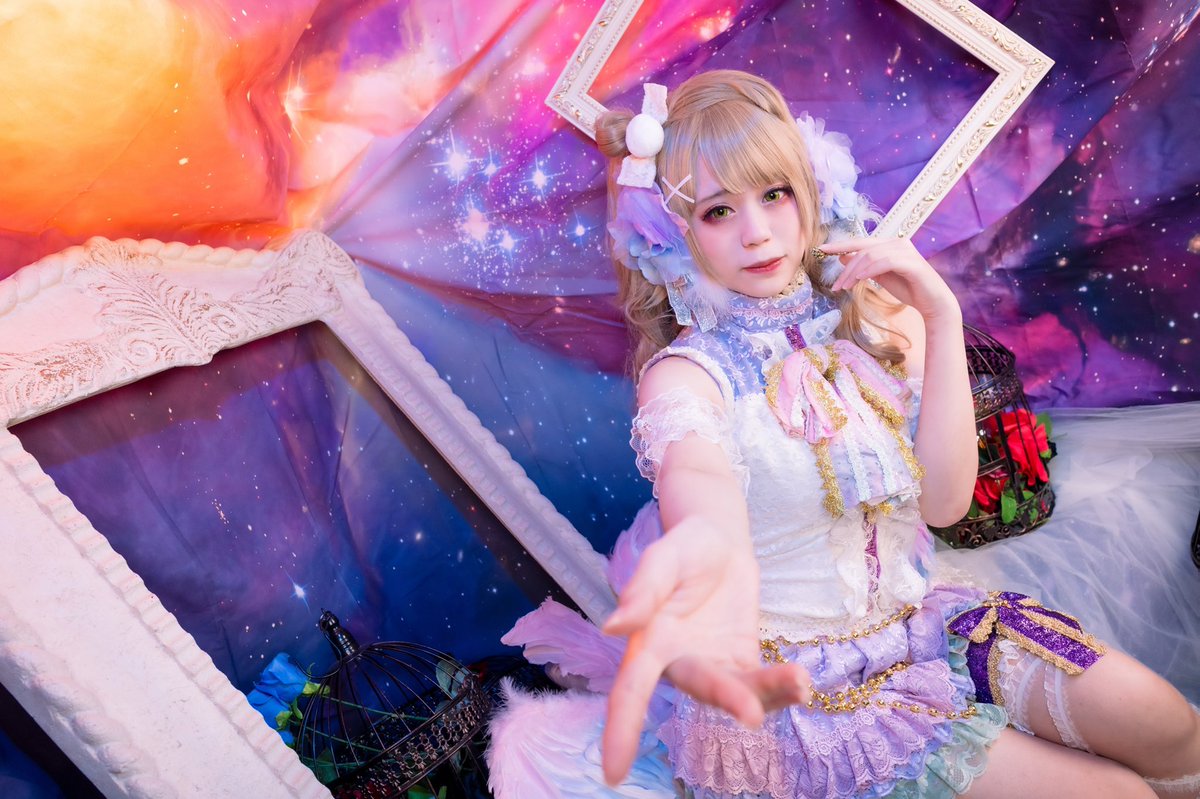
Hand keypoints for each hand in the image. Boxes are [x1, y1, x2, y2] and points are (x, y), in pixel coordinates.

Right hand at [600, 517, 810, 785]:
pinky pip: (761, 683)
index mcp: (649, 642)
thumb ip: (642, 591)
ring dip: (767, 695)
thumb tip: (613, 627)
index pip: (628, 691)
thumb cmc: (682, 549)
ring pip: (737, 693)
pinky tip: (803, 682)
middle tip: (752, 714)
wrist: (718, 540)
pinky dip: (782, 687)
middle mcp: (680, 663)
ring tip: (799, 683)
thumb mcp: (662, 558)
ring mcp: (714, 666)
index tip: (612, 774)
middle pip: (700, 690)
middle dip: (727, 701)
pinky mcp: (743, 661)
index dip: (620, 731)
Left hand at [822, 237, 959, 320]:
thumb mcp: (879, 276)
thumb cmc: (908, 289)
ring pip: (870, 256)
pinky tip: (859, 280)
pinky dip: (869, 270)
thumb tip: (843, 258)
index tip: (821, 250)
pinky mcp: (911, 262)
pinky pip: (884, 262)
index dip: (840, 245)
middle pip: (863, 249)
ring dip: (854, 273)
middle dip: (845, 266)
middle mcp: (898, 243)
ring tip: (845, 288)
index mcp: (889, 244)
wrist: (932, 303)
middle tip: (834, 285)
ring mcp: (905, 251)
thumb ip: (864, 266)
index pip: (860, 242)